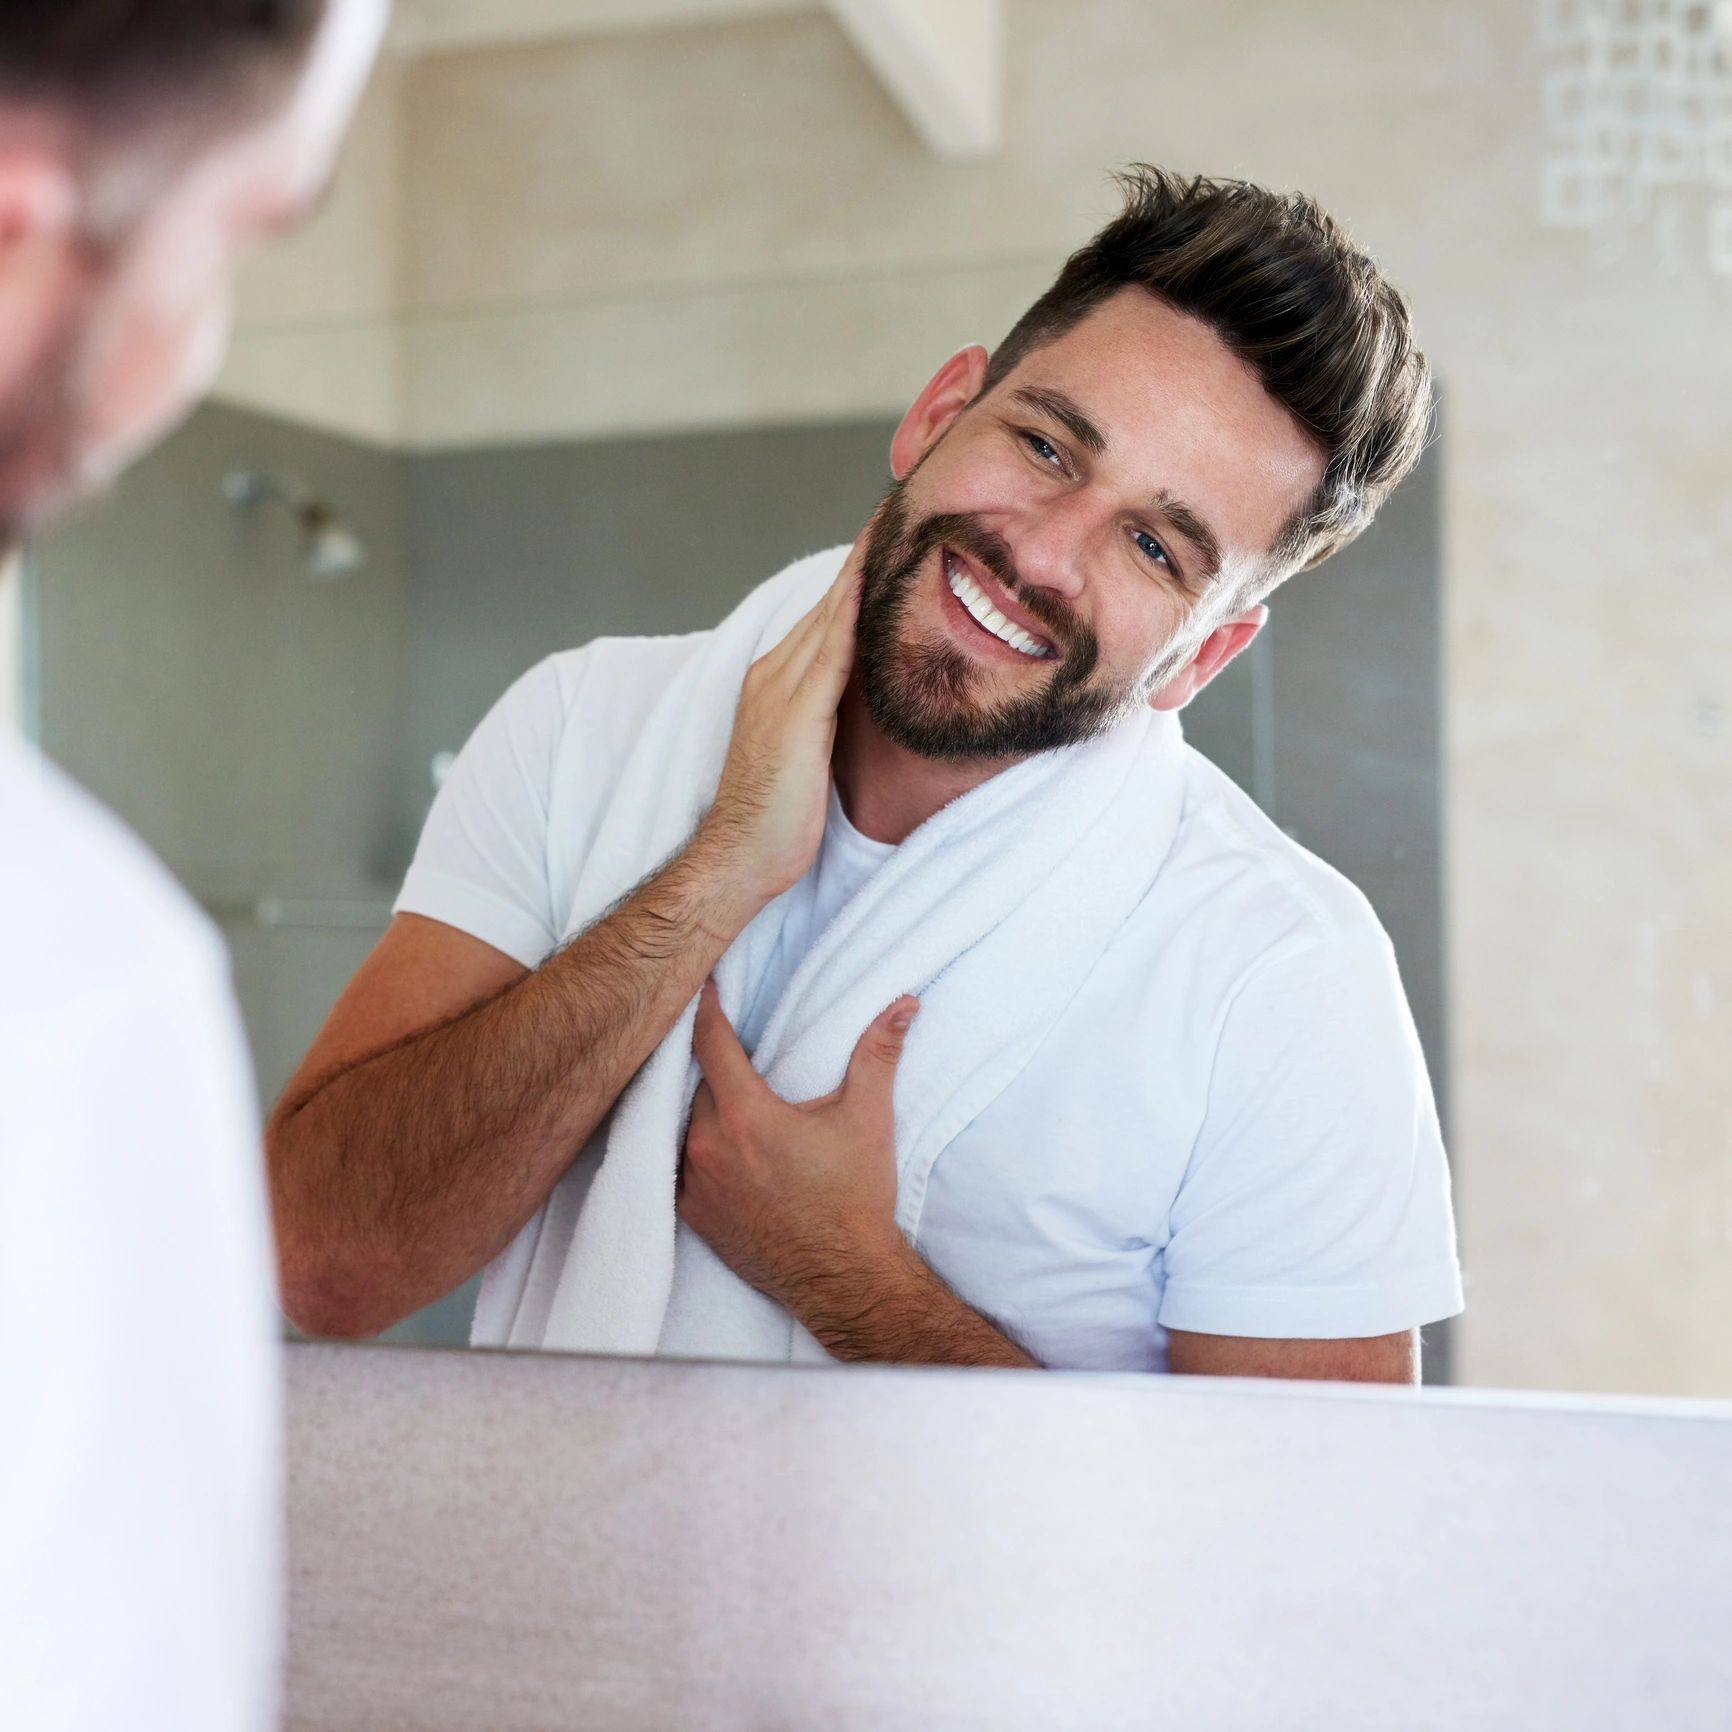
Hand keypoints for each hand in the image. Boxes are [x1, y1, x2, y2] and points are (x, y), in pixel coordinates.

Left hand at [677, 975, 918, 1314]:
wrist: (842, 1275)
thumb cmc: (854, 1197)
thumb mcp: (868, 1118)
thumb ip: (878, 1053)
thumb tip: (904, 1004)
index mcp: (745, 1115)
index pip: (710, 1043)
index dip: (708, 1009)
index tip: (706, 987)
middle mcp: (708, 1146)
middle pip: (697, 1085)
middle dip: (715, 1066)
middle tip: (736, 1053)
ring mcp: (696, 1183)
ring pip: (685, 1126)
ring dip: (705, 1111)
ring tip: (731, 1102)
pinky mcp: (693, 1215)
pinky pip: (681, 1167)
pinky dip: (697, 1152)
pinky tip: (723, 1150)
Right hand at [697, 538, 864, 904]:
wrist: (738, 856)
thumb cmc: (775, 819)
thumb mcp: (806, 752)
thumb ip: (826, 715)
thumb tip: (861, 698)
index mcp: (774, 682)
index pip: (825, 616)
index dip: (856, 574)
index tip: (886, 535)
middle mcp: (772, 675)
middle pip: (828, 603)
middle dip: (862, 554)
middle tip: (896, 505)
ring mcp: (780, 692)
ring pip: (830, 617)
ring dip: (861, 569)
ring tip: (890, 525)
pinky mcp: (796, 716)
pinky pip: (829, 655)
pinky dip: (850, 615)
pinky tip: (870, 585)